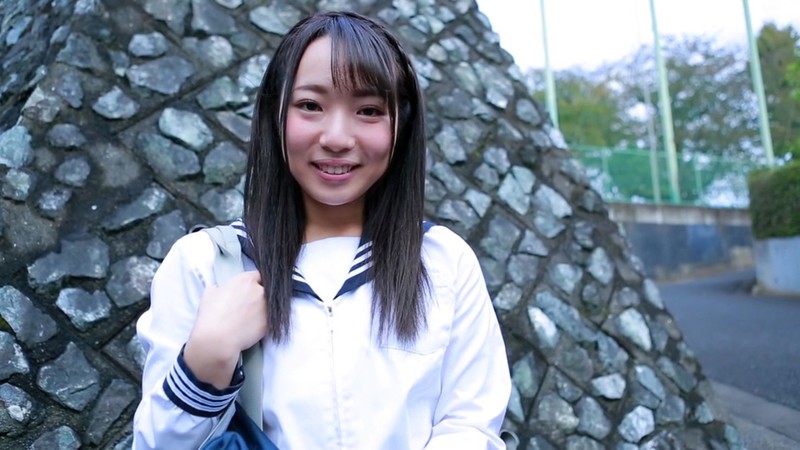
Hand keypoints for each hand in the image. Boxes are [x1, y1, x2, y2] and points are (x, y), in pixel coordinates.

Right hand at [184, 271, 267, 387]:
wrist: (219, 338)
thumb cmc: (211, 314)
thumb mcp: (210, 293)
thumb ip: (220, 287)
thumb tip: (220, 288)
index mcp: (246, 280)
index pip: (258, 275)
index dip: (255, 282)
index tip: (251, 289)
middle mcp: (260, 290)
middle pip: (266, 289)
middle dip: (260, 294)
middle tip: (252, 304)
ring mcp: (267, 306)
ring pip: (271, 304)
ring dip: (264, 307)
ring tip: (254, 316)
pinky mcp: (270, 322)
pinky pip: (270, 318)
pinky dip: (264, 321)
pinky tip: (255, 326)